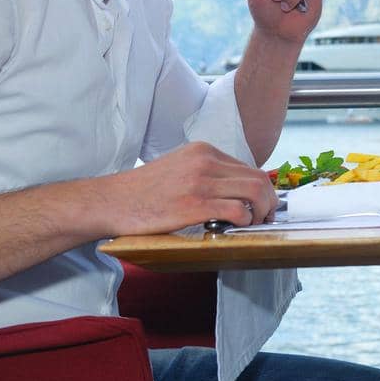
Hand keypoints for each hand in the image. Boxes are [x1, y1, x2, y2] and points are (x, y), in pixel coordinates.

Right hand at [101, 142, 274, 234]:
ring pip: (254, 192)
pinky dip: (244, 222)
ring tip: (253, 226)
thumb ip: (205, 173)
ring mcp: (200, 181)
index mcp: (203, 150)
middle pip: (257, 178)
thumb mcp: (178, 168)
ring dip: (261, 212)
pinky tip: (236, 229)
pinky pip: (237, 211)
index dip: (261, 189)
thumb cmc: (142, 191)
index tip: (261, 206)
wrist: (110, 201)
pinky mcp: (194, 204)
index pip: (247, 167)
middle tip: (266, 219)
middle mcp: (205, 160)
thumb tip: (233, 191)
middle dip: (269, 201)